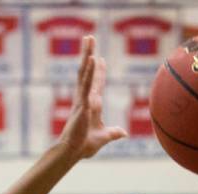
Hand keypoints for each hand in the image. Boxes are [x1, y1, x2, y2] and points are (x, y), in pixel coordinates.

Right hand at [58, 35, 126, 159]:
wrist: (73, 152)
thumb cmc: (84, 145)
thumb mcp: (103, 137)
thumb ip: (113, 133)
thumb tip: (124, 133)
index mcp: (91, 105)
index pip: (96, 83)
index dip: (98, 71)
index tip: (99, 58)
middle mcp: (85, 98)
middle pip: (87, 72)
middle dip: (88, 54)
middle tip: (89, 38)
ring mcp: (82, 99)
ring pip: (85, 72)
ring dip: (87, 54)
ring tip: (89, 39)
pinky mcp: (82, 104)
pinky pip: (87, 84)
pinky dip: (90, 72)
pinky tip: (93, 59)